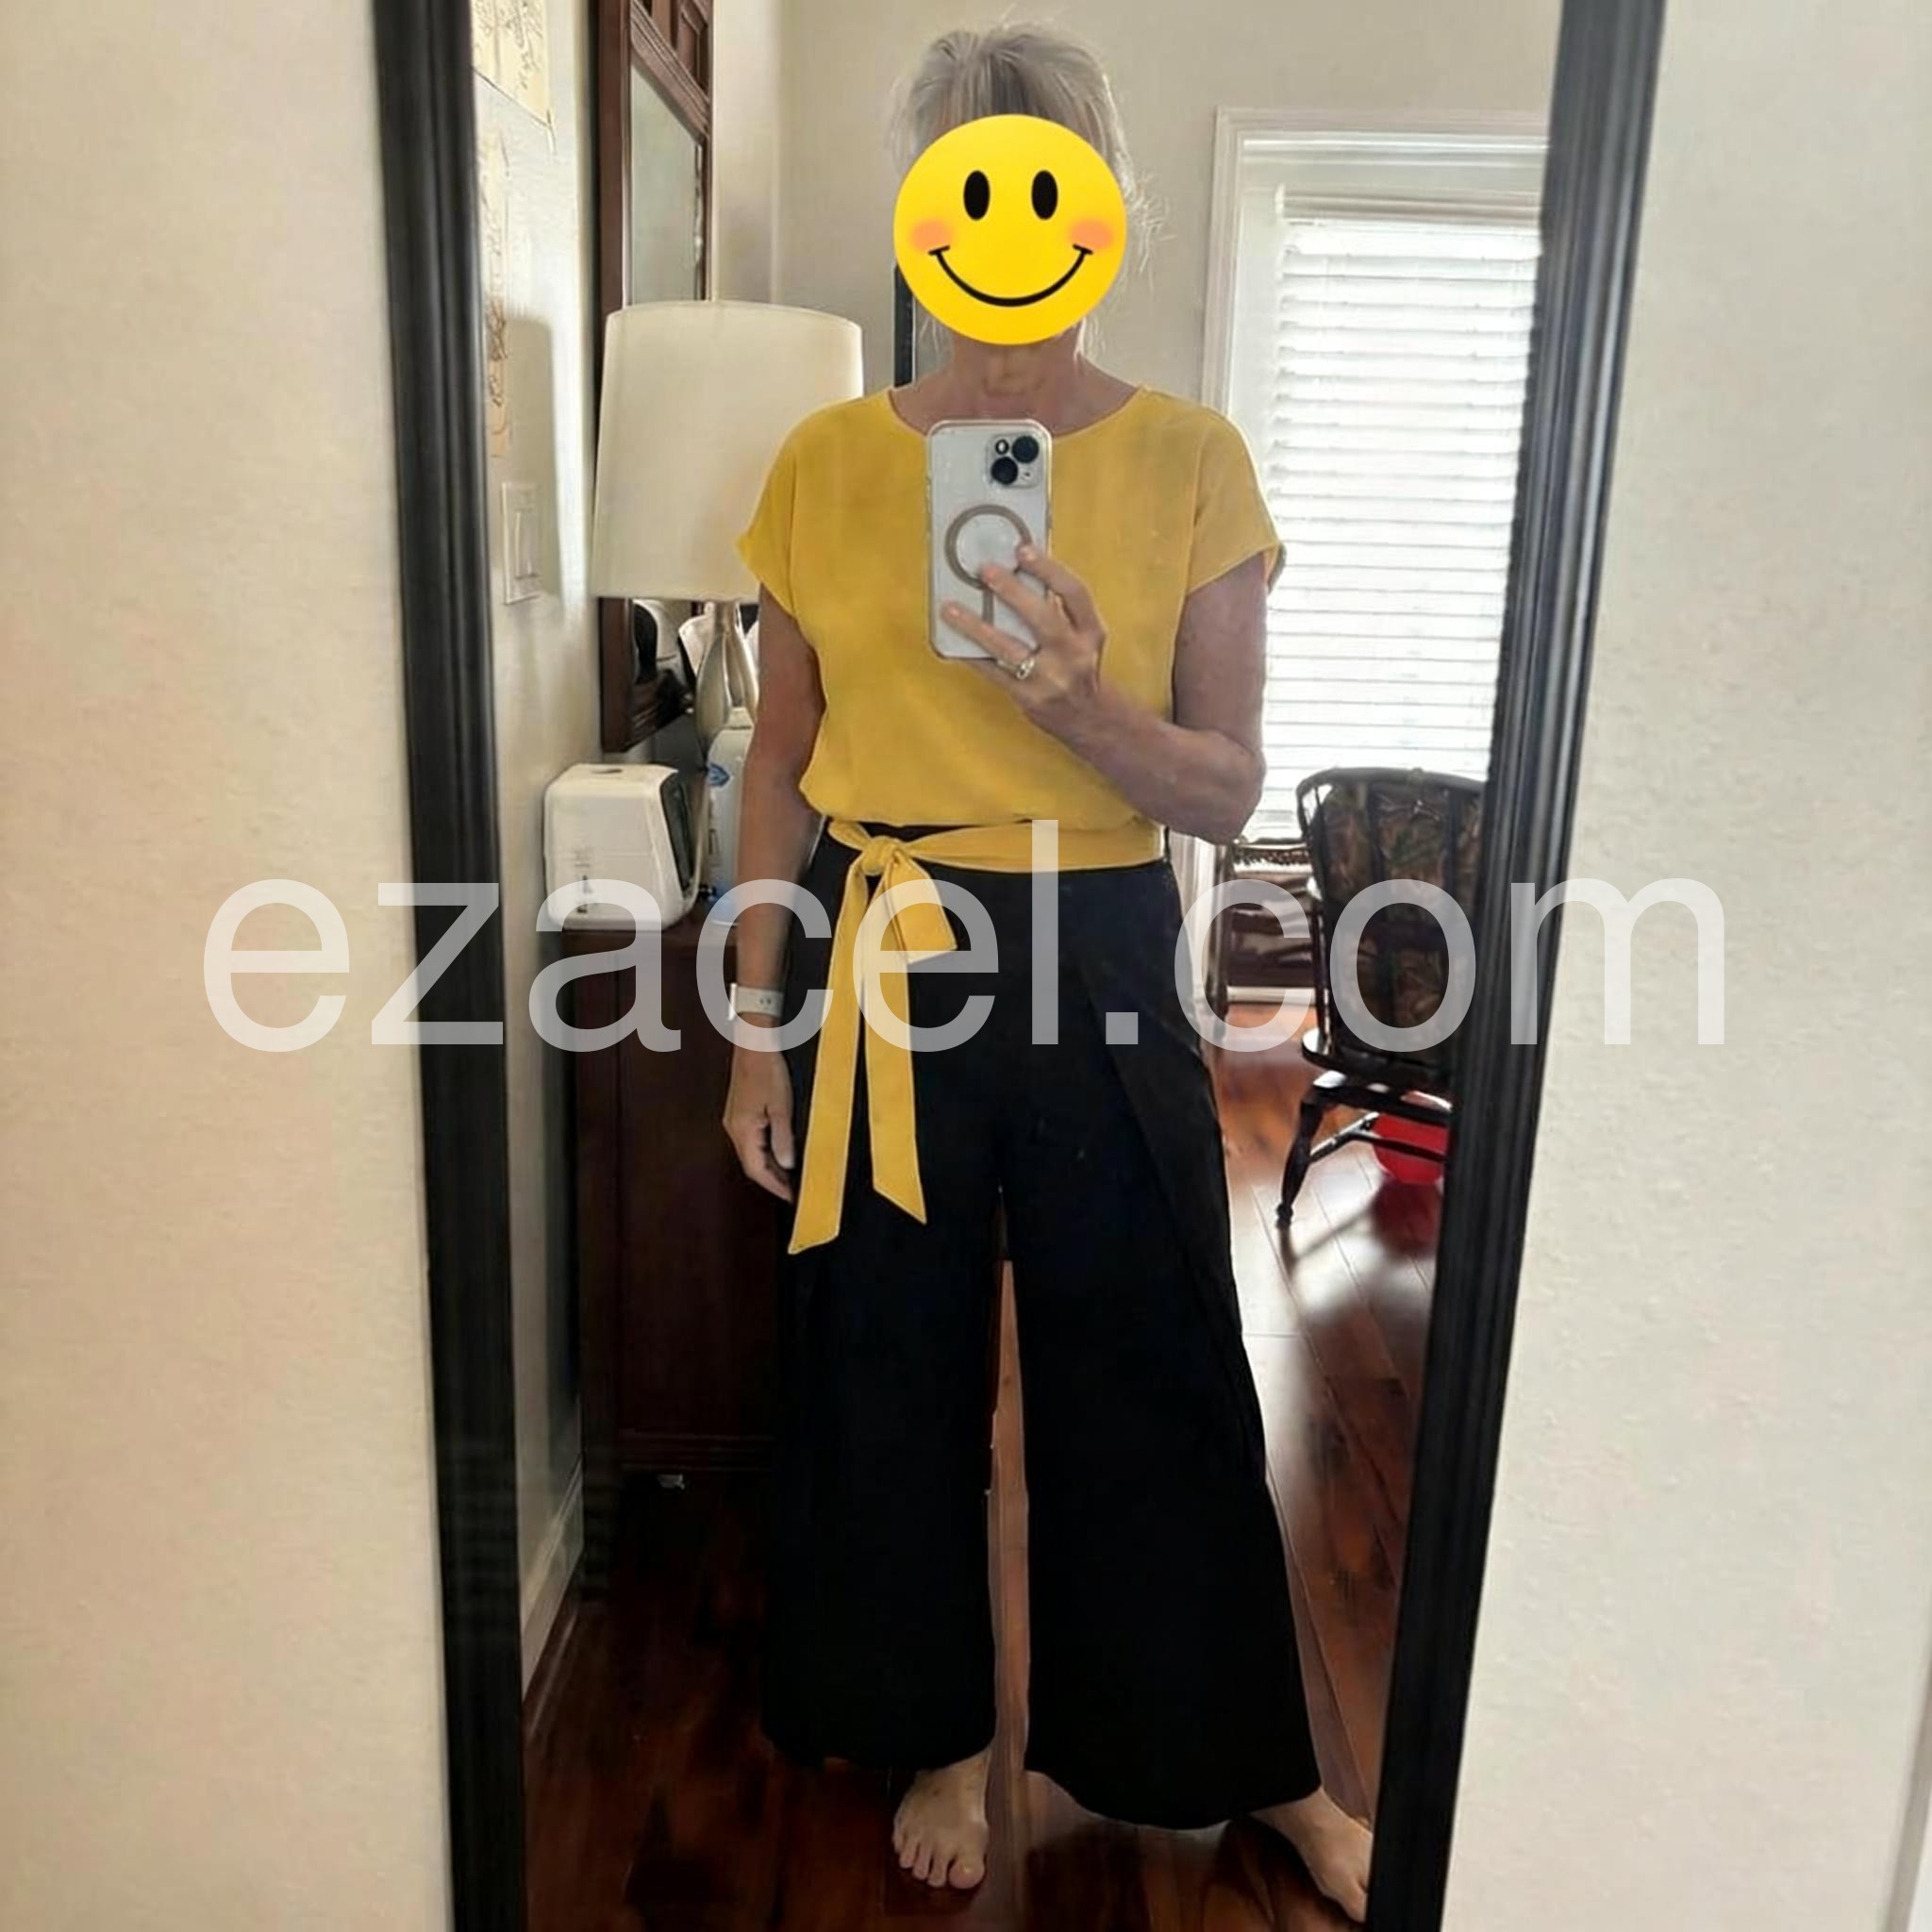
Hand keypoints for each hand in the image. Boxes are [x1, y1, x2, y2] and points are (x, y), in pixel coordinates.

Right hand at [723, 1023, 795, 1201]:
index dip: (774, 1186)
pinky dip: (764, 1152)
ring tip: (789, 1175)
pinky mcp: (739, 1113)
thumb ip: (784, 1137)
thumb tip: (787, 1165)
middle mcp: (733, 1129)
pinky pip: (750, 1141)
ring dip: (768, 1166)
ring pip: (750, 1153)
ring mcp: (734, 1121)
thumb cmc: (767, 1070)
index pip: (756, 1169)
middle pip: (751, 1164)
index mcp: (742, 1130)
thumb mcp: (782, 1106)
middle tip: (793, 1190)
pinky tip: (779, 1151)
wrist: (753, 1044)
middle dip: (771, 1180)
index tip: (790, 1197)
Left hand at [940, 544, 1105, 733]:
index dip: (1050, 570)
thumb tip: (1016, 571)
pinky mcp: (1028, 698)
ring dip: (977, 627)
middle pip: (1044, 619)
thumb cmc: (1078, 666)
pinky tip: (953, 641)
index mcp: (1091, 632)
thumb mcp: (1082, 636)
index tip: (1023, 550)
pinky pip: (994, 673)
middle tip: (986, 570)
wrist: (1088, 719)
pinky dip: (972, 656)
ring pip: (1010, 649)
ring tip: (951, 609)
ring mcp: (1051, 679)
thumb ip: (1058, 609)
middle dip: (1013, 593)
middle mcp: (1074, 655)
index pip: (1075, 594)